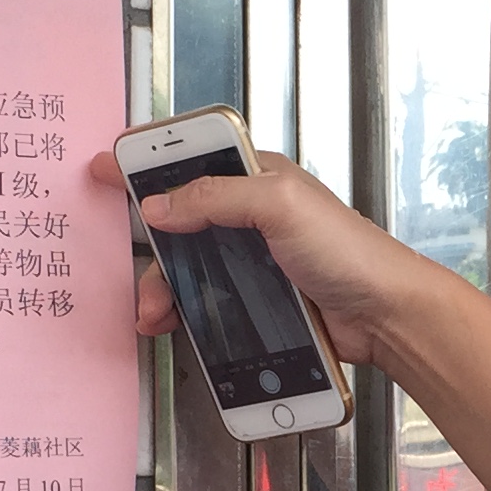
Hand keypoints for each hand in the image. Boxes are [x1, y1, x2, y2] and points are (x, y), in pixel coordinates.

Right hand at [88, 146, 444, 369]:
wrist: (385, 316)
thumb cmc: (350, 252)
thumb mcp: (280, 206)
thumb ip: (217, 198)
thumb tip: (161, 204)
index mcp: (255, 180)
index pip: (191, 160)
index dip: (147, 163)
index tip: (104, 168)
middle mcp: (249, 218)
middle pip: (178, 225)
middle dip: (150, 250)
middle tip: (135, 274)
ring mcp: (252, 262)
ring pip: (188, 271)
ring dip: (164, 292)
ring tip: (155, 316)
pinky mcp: (258, 302)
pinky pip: (208, 306)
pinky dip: (186, 318)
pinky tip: (177, 330)